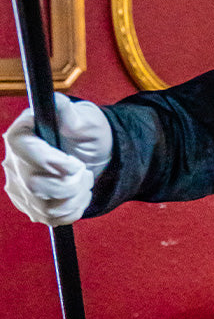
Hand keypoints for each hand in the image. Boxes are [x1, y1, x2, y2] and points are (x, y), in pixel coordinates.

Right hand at [3, 93, 111, 225]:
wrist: (94, 155)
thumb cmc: (87, 132)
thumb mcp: (84, 118)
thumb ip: (69, 112)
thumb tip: (57, 100)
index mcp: (23, 133)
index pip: (21, 148)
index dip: (49, 160)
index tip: (73, 164)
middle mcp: (14, 161)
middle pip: (34, 183)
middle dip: (69, 181)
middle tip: (83, 170)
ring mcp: (19, 186)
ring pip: (44, 206)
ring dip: (75, 197)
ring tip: (83, 180)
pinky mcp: (30, 205)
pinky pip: (50, 218)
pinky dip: (72, 210)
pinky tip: (79, 195)